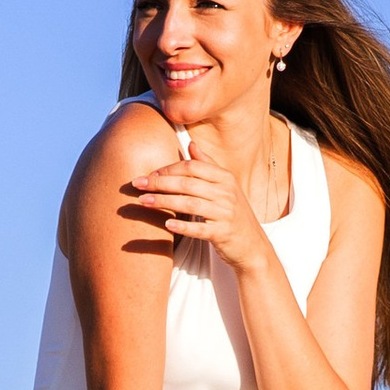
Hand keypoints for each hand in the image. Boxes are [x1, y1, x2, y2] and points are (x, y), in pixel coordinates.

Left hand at [118, 142, 264, 271]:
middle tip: (137, 184)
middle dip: (160, 183)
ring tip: (143, 202)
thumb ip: (207, 165)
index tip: (150, 174)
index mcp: (225, 178)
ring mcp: (226, 214)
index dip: (168, 169)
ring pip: (190, 205)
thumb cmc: (233, 213)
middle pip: (188, 184)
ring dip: (164, 202)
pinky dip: (183, 227)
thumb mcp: (225, 186)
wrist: (253, 245)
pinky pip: (200, 229)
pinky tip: (167, 225)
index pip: (192, 167)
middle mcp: (227, 193)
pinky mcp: (224, 234)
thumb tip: (191, 144)